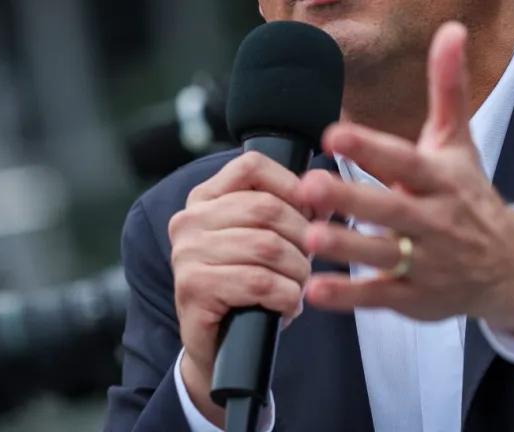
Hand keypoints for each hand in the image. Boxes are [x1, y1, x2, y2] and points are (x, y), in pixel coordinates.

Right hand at [168, 152, 311, 423]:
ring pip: (267, 247)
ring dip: (297, 272)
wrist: (217, 345)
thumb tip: (326, 190)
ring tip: (298, 286)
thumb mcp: (266, 239)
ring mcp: (187, 253)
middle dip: (302, 238)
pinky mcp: (193, 287)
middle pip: (266, 208)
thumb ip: (290, 210)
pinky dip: (285, 297)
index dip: (291, 186)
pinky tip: (286, 306)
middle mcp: (189, 220)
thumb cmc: (246, 286)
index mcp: (205, 198)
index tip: (311, 214)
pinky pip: (259, 282)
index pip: (251, 167)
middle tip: (308, 262)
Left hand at [297, 22, 513, 339]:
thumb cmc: (469, 196)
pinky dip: (349, 297)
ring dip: (346, 248)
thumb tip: (453, 29)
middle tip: (309, 186)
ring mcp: (425, 262)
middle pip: (389, 209)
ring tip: (308, 237)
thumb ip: (447, 88)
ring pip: (382, 255)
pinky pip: (380, 297)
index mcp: (439, 180)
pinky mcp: (415, 297)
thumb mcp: (459, 143)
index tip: (334, 133)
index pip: (402, 161)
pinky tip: (314, 291)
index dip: (370, 147)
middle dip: (350, 200)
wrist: (510, 266)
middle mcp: (433, 220)